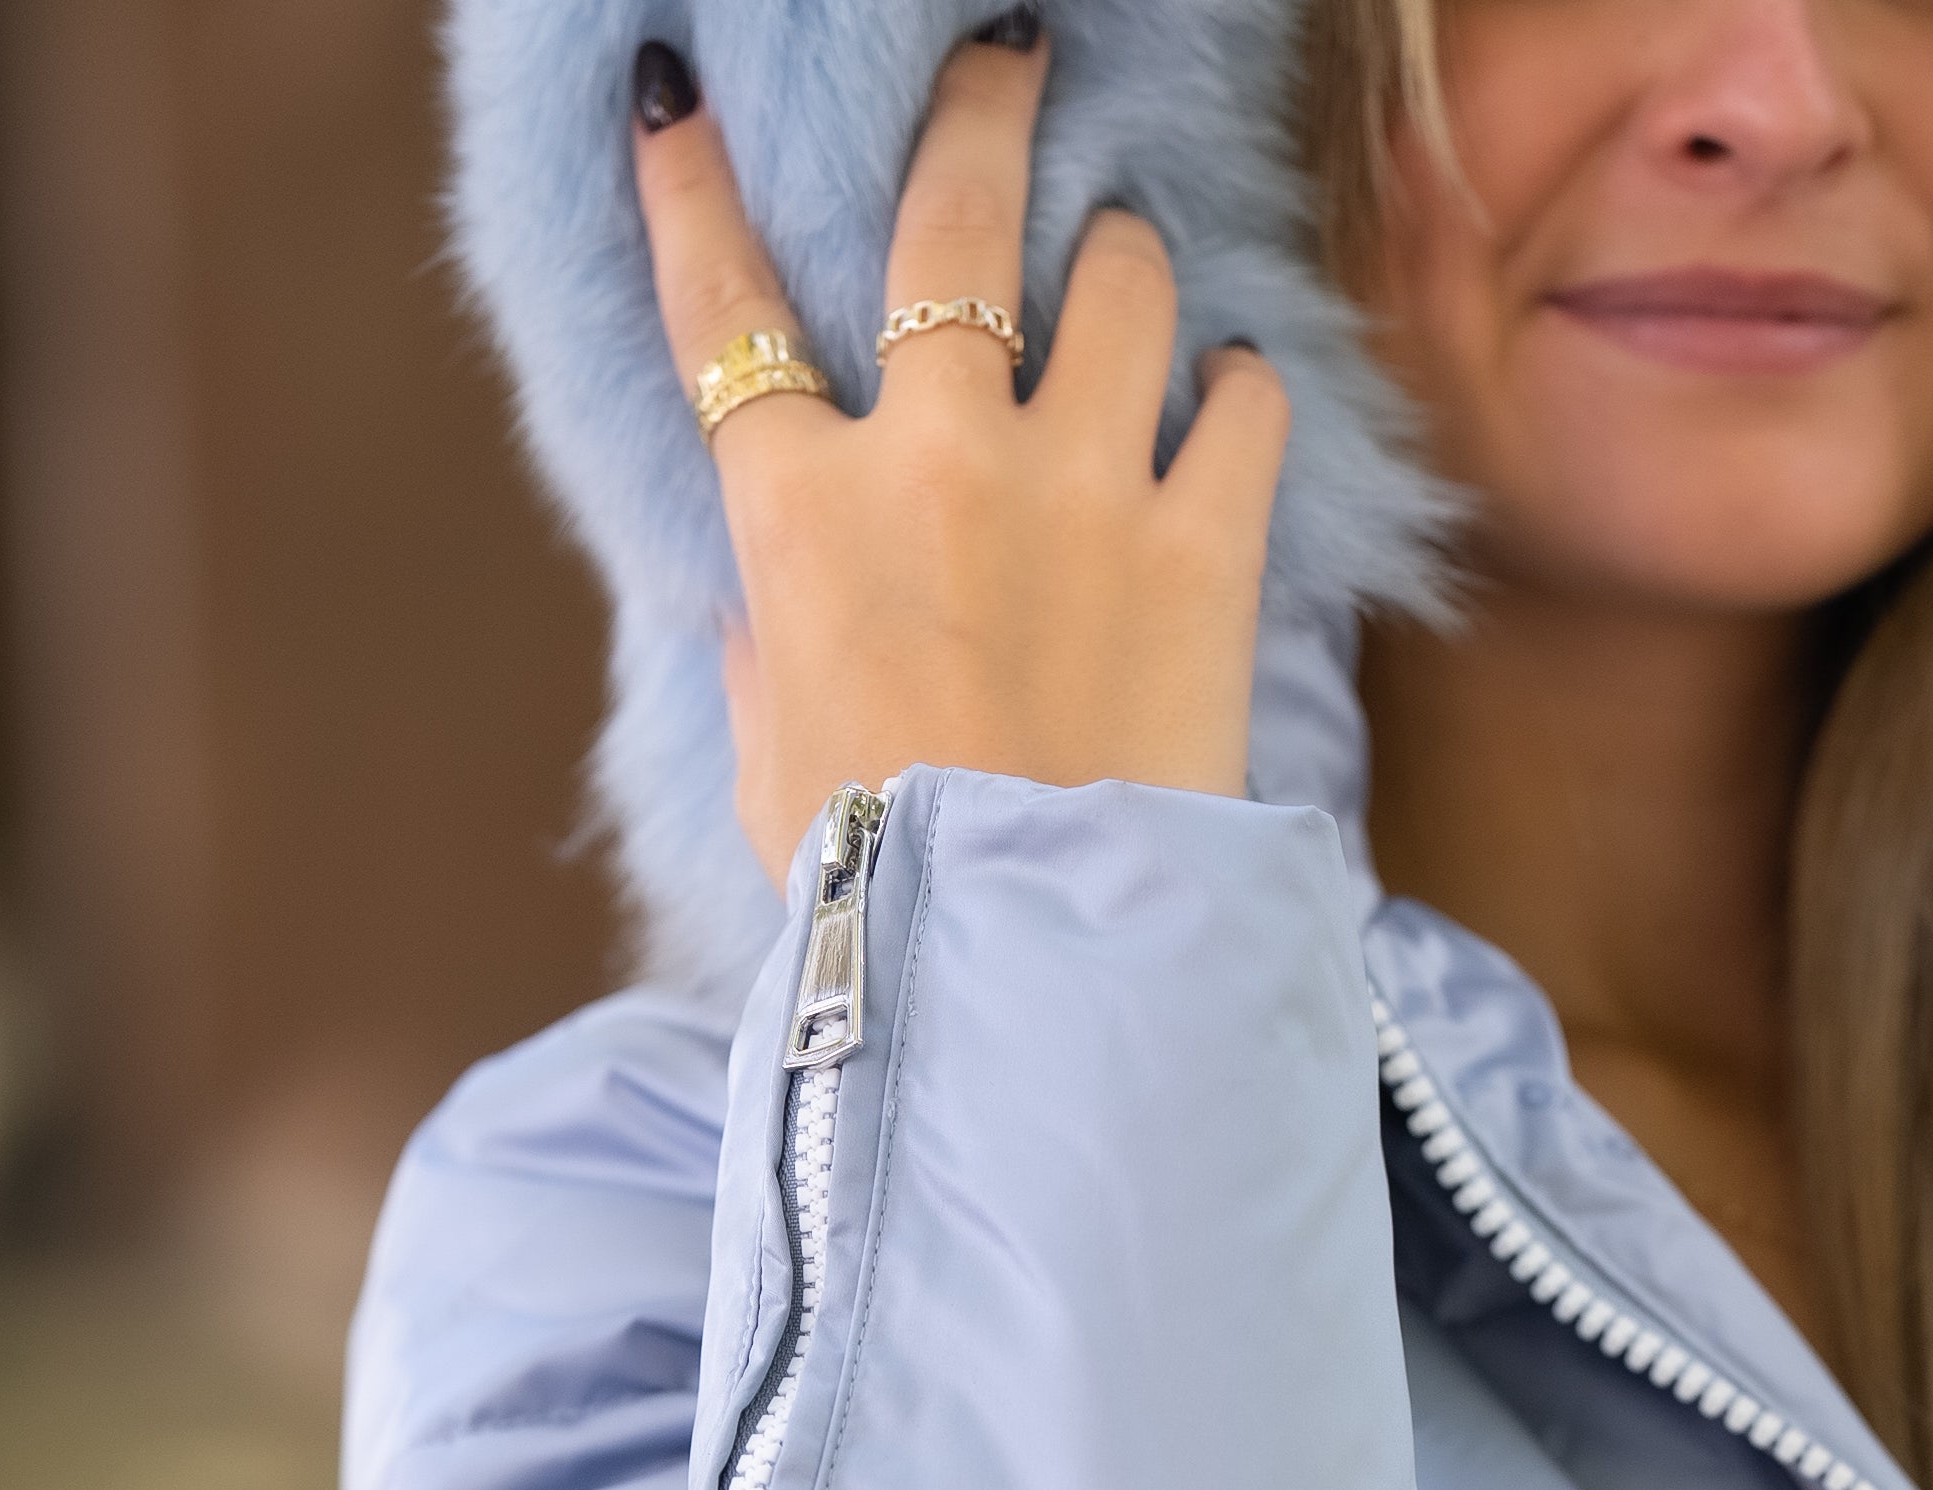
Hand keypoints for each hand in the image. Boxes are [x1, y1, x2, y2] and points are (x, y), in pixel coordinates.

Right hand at [634, 27, 1289, 880]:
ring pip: (1117, 279)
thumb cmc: (879, 884)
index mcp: (799, 514)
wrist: (1031, 958)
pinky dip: (1242, 386)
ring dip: (1125, 258)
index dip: (692, 186)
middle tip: (1009, 60)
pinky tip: (1232, 397)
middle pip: (953, 217)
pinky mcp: (1204, 549)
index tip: (687, 99)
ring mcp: (1080, 488)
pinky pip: (1245, 403)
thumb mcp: (771, 766)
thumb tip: (773, 602)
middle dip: (979, 110)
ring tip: (1130, 269)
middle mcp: (935, 460)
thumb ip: (770, 654)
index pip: (722, 304)